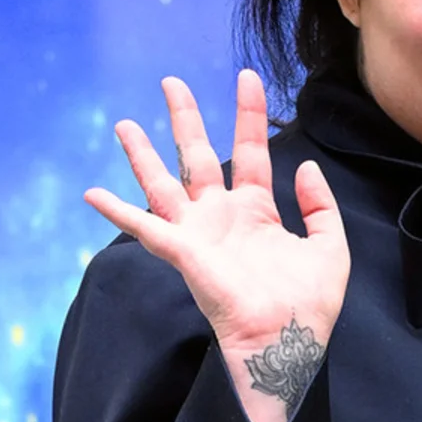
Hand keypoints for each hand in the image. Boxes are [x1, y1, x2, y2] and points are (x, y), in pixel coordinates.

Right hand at [84, 70, 350, 411]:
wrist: (288, 345)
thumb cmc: (309, 306)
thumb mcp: (330, 247)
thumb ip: (320, 206)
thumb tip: (305, 166)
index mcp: (256, 213)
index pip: (250, 151)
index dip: (248, 114)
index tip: (247, 76)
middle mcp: (222, 218)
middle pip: (198, 157)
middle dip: (185, 120)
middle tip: (171, 82)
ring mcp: (199, 234)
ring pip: (163, 184)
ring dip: (142, 154)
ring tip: (123, 123)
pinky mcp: (184, 253)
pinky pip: (145, 227)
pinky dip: (118, 210)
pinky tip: (92, 192)